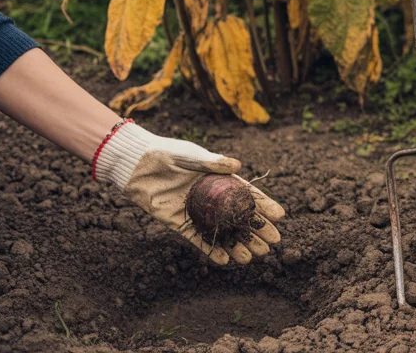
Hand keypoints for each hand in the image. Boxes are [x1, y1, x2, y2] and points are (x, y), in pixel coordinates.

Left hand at [93, 122, 285, 264]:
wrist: (135, 165)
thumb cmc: (165, 154)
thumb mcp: (190, 156)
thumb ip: (212, 163)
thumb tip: (238, 166)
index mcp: (219, 180)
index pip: (247, 195)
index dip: (264, 205)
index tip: (280, 216)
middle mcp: (212, 198)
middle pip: (239, 217)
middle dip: (257, 230)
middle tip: (273, 243)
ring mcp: (197, 212)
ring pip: (222, 231)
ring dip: (238, 244)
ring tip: (253, 257)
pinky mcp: (178, 223)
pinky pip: (198, 239)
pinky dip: (211, 250)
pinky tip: (225, 260)